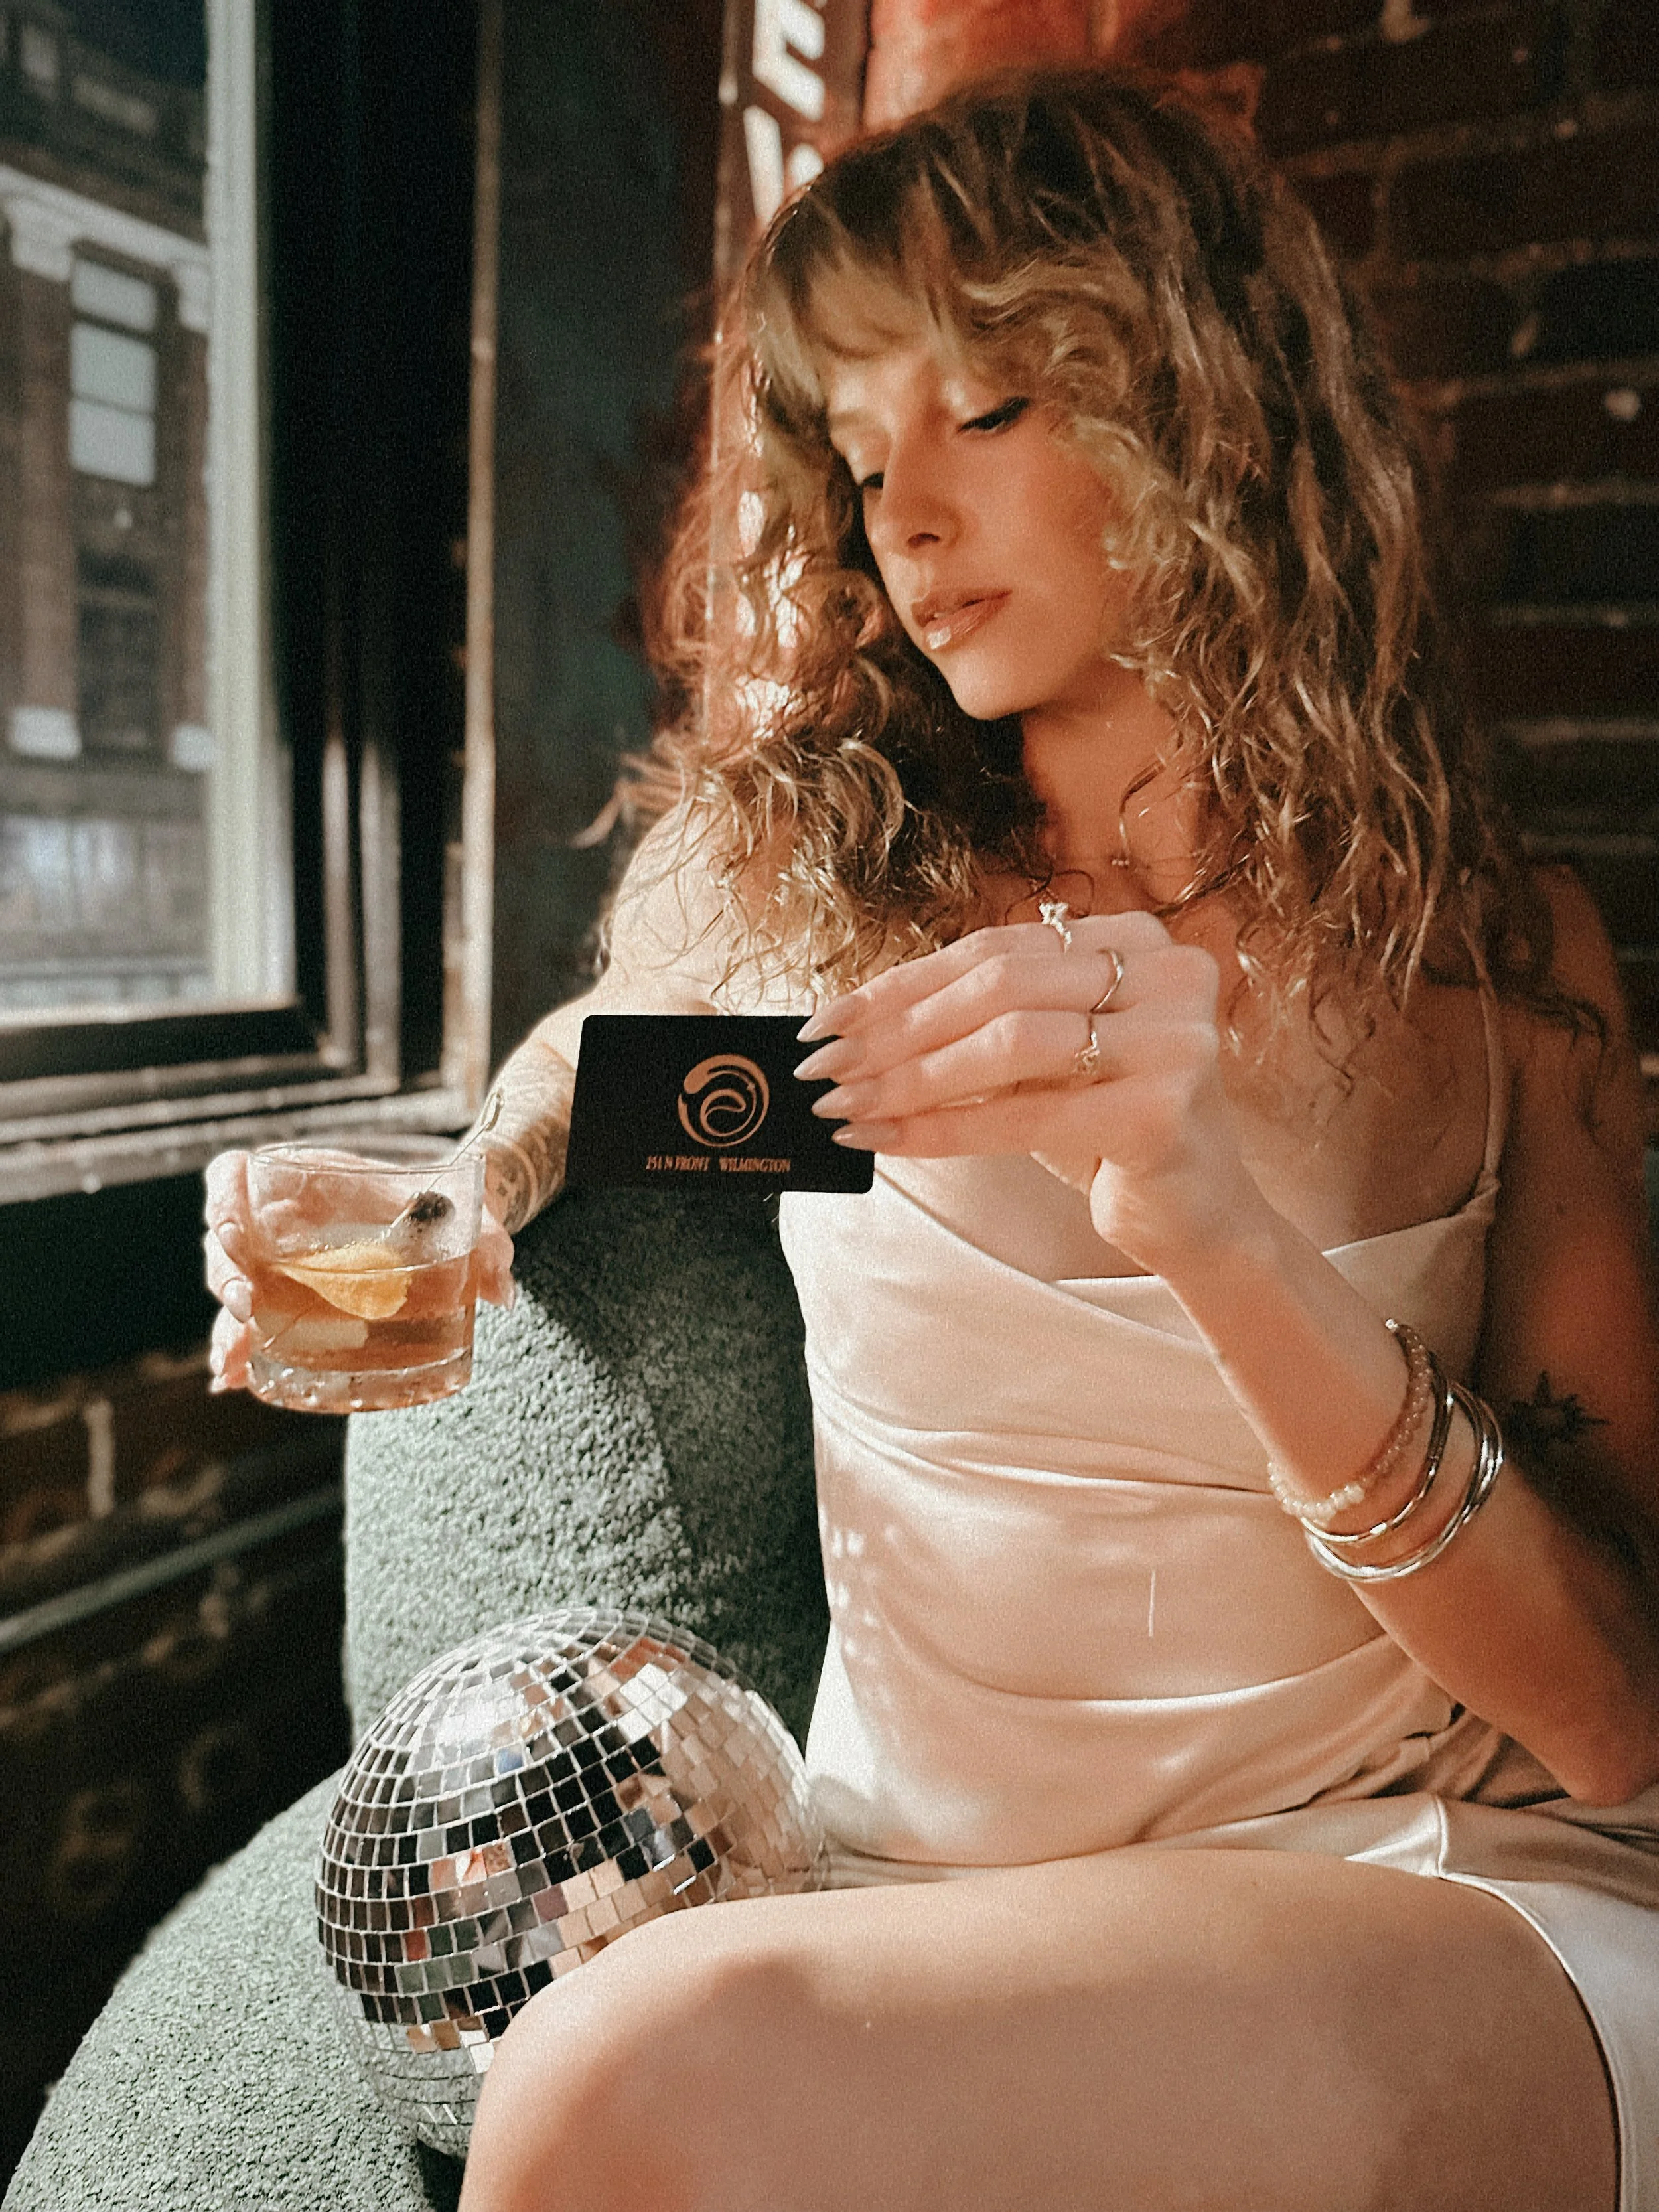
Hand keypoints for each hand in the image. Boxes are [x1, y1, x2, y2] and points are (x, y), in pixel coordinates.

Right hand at [202, 1145, 515, 1395]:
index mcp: (306, 1179)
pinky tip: (234, 1380)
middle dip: (225, 1275)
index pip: (233, 1176)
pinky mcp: (286, 1303)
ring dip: (227, 1325)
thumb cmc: (444, 1207)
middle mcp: (278, 1220)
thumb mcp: (467, 1216)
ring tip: (235, 1360)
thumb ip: (487, 1243)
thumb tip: (504, 1293)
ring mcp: (277, 1264)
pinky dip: (239, 1352)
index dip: (221, 1199)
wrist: (445, 1228)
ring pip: (232, 1289)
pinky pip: (249, 1326)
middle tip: (247, 1306)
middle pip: (224, 1243)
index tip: (232, 1231)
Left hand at [795, 912, 1259, 1269]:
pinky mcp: (1163, 1111)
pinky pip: (1026, 1116)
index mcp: (1135, 939)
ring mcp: (1175, 1040)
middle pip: (997, 987)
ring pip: (1008, 1044)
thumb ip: (980, 1018)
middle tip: (822, 1067)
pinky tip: (887, 1141)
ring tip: (844, 1105)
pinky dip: (944, 1129)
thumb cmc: (1105, 1127)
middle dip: (895, 1029)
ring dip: (909, 1078)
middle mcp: (1167, 974)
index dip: (901, 983)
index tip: (826, 1019)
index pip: (994, 948)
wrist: (1195, 1213)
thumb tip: (853, 1023)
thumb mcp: (1046, 1055)